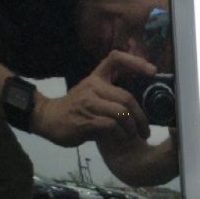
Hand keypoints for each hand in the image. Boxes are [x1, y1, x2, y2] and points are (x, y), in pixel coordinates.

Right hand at [30, 50, 154, 146]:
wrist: (47, 118)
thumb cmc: (76, 108)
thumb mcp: (92, 93)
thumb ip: (112, 94)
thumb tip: (139, 104)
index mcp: (96, 77)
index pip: (115, 59)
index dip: (135, 62)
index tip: (153, 71)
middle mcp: (93, 87)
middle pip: (126, 97)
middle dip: (141, 117)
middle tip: (146, 130)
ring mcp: (88, 103)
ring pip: (121, 113)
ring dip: (132, 128)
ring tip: (134, 136)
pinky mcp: (85, 120)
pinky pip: (111, 126)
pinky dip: (120, 135)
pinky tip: (120, 139)